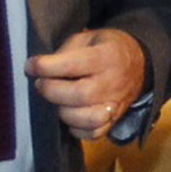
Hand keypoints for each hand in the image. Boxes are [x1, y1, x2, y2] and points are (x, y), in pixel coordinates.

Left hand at [28, 28, 150, 139]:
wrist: (140, 64)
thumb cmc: (105, 49)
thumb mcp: (87, 38)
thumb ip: (65, 52)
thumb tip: (39, 70)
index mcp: (106, 56)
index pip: (71, 65)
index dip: (45, 67)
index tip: (30, 66)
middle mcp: (112, 82)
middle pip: (79, 95)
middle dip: (51, 91)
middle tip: (41, 84)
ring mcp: (115, 105)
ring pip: (87, 119)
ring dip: (64, 112)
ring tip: (57, 102)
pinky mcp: (114, 121)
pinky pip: (93, 133)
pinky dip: (76, 129)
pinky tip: (70, 116)